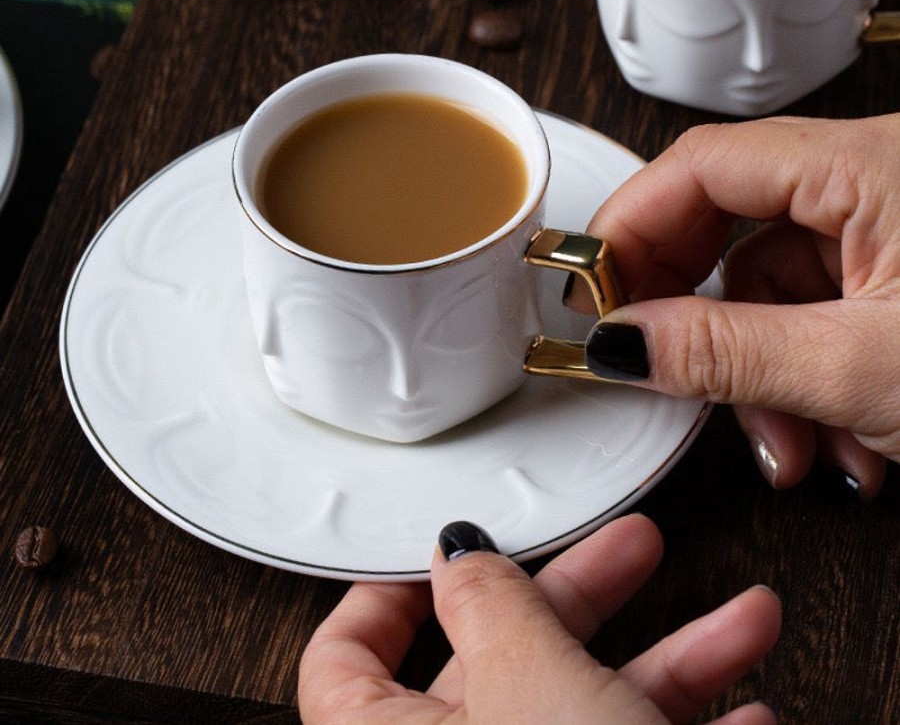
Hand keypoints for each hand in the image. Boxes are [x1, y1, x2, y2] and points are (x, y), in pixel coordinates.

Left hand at [298, 515, 780, 723]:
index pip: (343, 663)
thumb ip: (488, 603)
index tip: (441, 557)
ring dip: (675, 661)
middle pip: (500, 666)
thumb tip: (455, 553)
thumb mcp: (530, 685)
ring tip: (742, 619)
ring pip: (584, 714)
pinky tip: (748, 715)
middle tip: (633, 550)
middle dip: (585, 597)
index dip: (385, 598)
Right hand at [574, 114, 899, 497]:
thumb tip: (621, 343)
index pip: (705, 165)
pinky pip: (816, 314)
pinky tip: (836, 442)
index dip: (633, 226)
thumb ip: (725, 352)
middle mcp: (877, 179)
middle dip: (695, 313)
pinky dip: (806, 381)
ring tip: (788, 449)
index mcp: (872, 162)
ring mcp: (891, 230)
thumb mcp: (863, 368)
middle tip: (658, 364)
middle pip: (729, 224)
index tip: (592, 290)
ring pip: (773, 285)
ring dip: (759, 373)